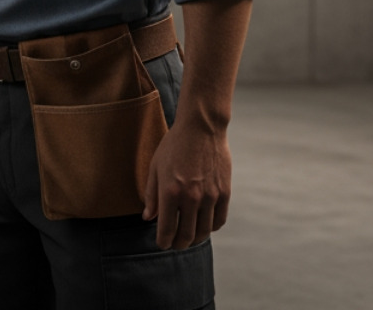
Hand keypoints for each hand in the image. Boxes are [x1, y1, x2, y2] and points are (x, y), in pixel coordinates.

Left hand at [141, 119, 231, 249]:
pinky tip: (204, 225)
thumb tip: (148, 218)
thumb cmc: (174, 145)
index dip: (163, 241)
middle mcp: (191, 197)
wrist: (201, 128)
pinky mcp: (224, 193)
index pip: (166, 229)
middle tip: (174, 244)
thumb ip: (151, 195)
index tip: (162, 243)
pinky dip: (210, 228)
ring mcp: (210, 196)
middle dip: (178, 244)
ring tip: (189, 238)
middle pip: (186, 235)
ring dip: (195, 239)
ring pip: (204, 231)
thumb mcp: (155, 167)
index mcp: (170, 192)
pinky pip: (219, 220)